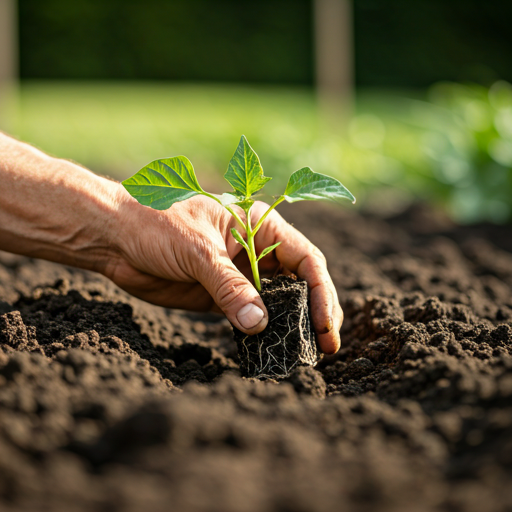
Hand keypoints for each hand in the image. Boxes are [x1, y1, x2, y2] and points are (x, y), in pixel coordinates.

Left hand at [106, 192, 342, 353]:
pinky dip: (262, 332)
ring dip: (292, 325)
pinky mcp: (222, 295)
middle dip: (315, 312)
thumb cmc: (155, 224)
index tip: (326, 324)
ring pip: (277, 301)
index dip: (321, 292)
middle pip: (299, 282)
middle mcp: (257, 250)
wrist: (115, 237)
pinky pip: (250, 315)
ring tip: (305, 353)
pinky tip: (271, 348)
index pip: (306, 259)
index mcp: (260, 226)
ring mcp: (240, 274)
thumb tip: (260, 325)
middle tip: (326, 346)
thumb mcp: (197, 251)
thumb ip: (229, 287)